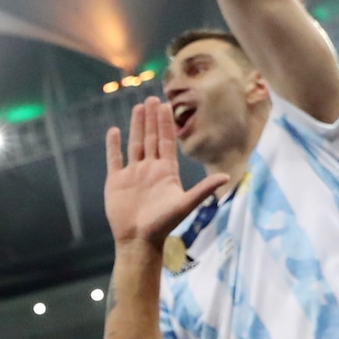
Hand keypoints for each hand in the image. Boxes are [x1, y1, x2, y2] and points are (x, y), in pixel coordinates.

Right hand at [104, 99, 228, 246]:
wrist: (138, 240)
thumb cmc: (163, 225)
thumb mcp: (184, 205)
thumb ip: (202, 190)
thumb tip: (224, 178)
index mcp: (166, 171)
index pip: (166, 141)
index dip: (166, 123)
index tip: (166, 105)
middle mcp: (149, 169)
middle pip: (150, 138)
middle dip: (151, 118)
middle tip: (151, 99)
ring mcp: (132, 174)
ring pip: (134, 144)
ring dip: (136, 126)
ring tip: (137, 108)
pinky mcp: (116, 181)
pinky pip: (114, 159)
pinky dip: (113, 146)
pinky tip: (114, 131)